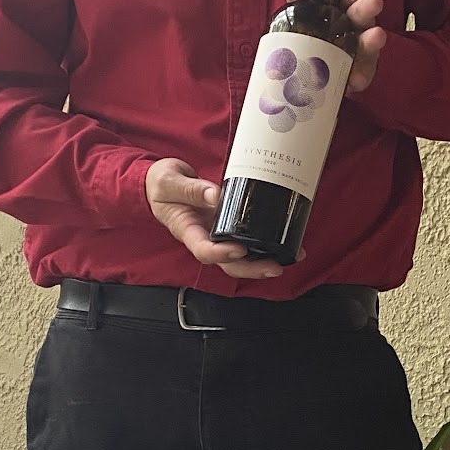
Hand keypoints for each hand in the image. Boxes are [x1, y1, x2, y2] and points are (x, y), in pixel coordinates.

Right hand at [145, 158, 285, 279]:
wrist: (160, 184)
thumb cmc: (161, 185)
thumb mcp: (169, 182)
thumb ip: (191, 189)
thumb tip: (216, 195)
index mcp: (187, 230)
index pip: (203, 250)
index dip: (221, 254)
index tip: (238, 250)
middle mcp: (204, 237)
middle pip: (228, 263)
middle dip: (251, 268)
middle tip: (274, 267)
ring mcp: (218, 233)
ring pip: (241, 258)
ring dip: (263, 261)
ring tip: (289, 258)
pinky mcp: (228, 226)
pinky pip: (247, 240)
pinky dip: (266, 245)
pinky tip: (286, 244)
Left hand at [284, 0, 385, 91]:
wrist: (307, 78)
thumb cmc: (310, 41)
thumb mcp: (302, 19)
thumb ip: (300, 3)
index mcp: (340, 9)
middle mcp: (354, 27)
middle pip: (362, 15)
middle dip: (368, 8)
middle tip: (374, 2)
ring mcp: (359, 52)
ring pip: (368, 44)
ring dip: (372, 40)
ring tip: (376, 36)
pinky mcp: (358, 74)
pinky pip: (361, 75)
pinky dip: (360, 76)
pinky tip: (357, 78)